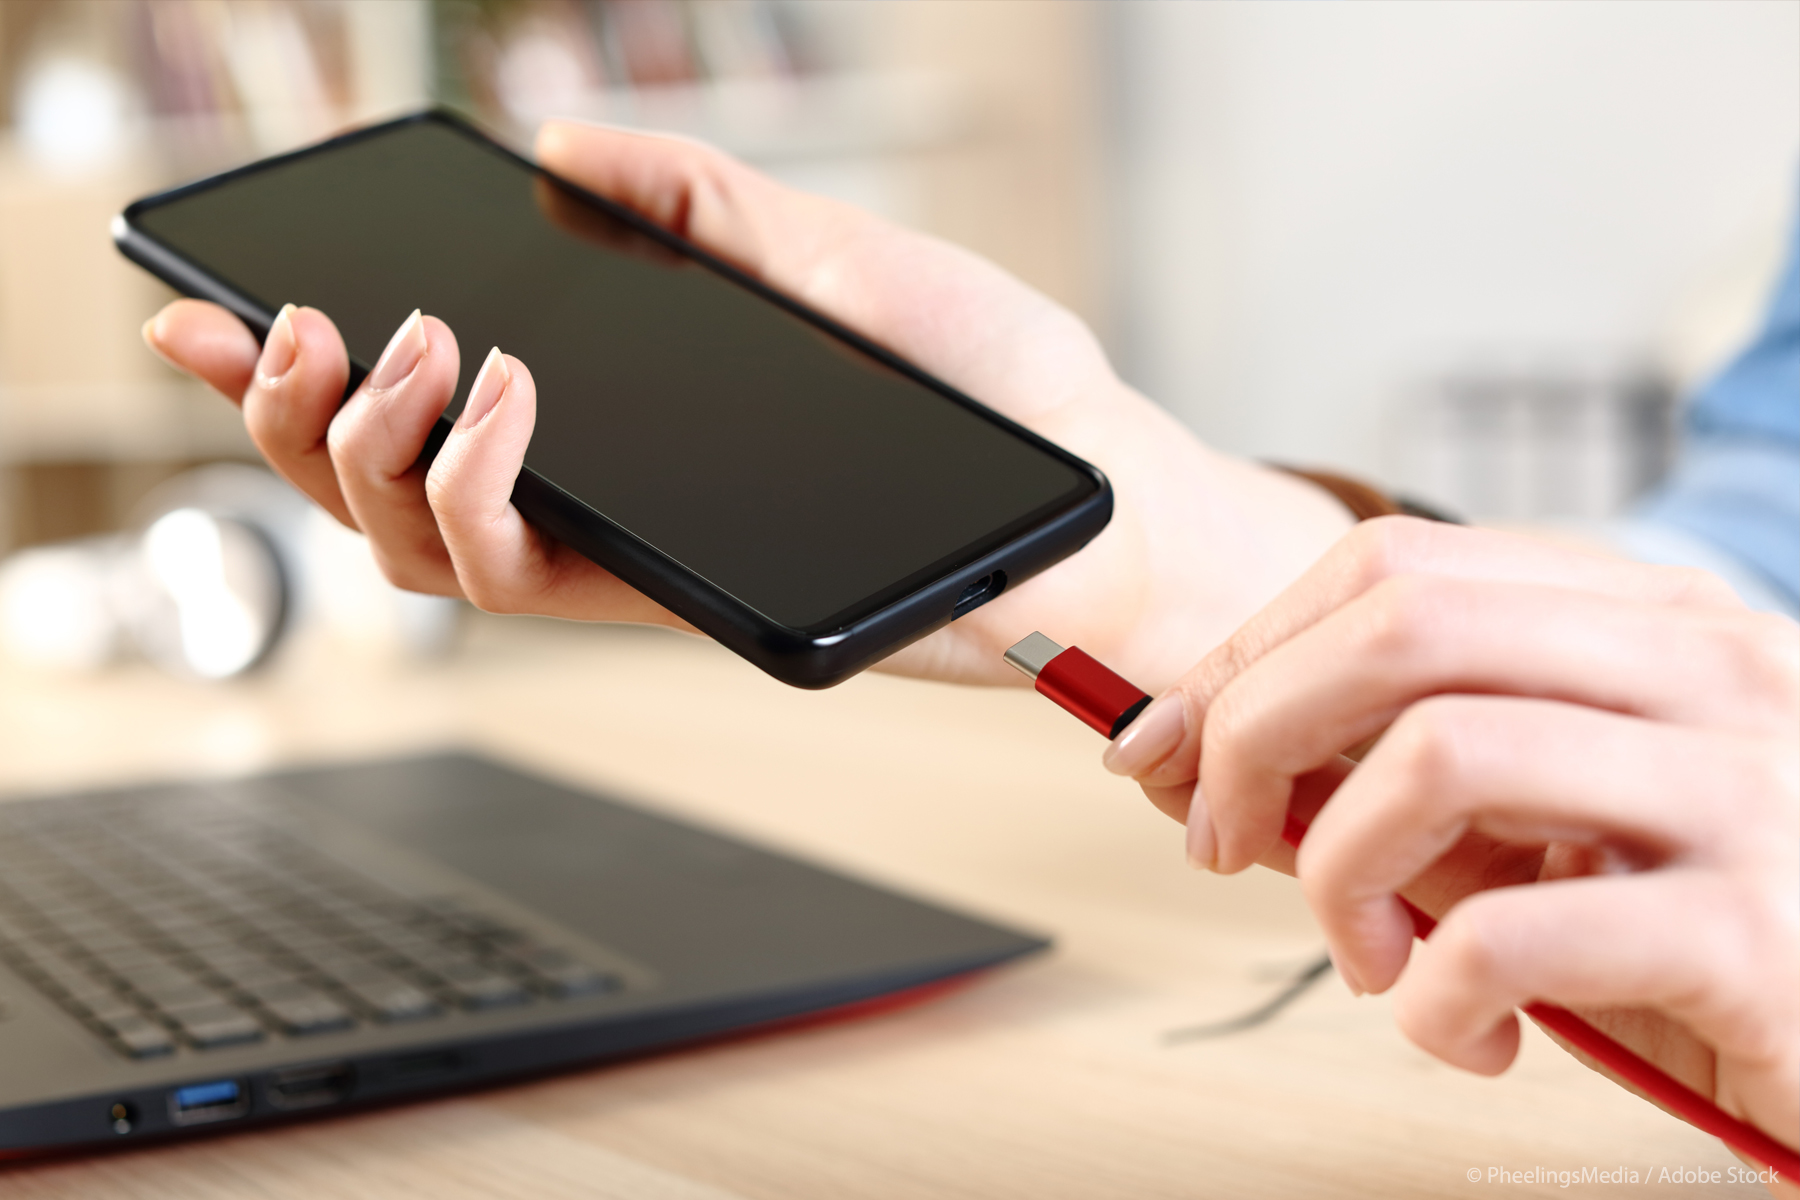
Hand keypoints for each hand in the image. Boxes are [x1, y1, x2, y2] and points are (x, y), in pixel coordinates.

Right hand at [141, 120, 1352, 687]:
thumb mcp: (835, 257)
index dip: (299, 367)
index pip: (426, 393)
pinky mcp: (669, 602)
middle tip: (294, 327)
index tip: (215, 306)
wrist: (1090, 496)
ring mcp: (628, 551)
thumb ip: (699, 207)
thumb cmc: (988, 383)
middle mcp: (603, 487)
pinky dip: (470, 495)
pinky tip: (497, 403)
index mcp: (623, 405)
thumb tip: (568, 145)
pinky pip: (512, 583)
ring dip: (363, 450)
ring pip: (414, 546)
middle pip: (381, 482)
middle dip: (290, 412)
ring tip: (409, 350)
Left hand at [1103, 517, 1798, 1161]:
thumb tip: (1192, 757)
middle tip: (1222, 839)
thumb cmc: (1702, 938)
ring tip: (1372, 957)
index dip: (1250, 649)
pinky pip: (1509, 936)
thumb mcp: (1541, 835)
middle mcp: (1705, 668)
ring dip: (1340, 873)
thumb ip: (1393, 784)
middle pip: (1398, 627)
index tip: (1174, 741)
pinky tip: (1465, 1031)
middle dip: (1254, 732)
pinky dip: (1432, 997)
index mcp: (1651, 619)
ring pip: (1437, 755)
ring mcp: (1744, 788)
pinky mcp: (1755, 933)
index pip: (1396, 568)